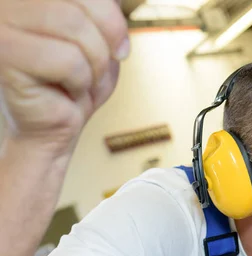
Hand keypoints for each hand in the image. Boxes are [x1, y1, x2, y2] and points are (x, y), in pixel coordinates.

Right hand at [0, 0, 128, 155]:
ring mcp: (2, 24)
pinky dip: (79, 82)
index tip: (117, 44)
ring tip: (79, 79)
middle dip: (105, 42)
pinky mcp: (4, 54)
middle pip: (82, 3)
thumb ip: (102, 8)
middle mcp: (11, 3)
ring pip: (76, 29)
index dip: (110, 16)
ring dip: (93, 64)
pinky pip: (67, 60)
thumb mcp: (99, 34)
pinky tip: (63, 90)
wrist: (54, 125)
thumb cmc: (74, 80)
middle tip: (97, 66)